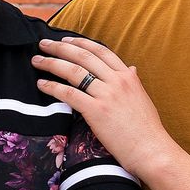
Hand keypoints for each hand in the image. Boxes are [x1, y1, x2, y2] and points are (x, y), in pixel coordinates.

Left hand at [33, 37, 176, 176]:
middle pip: (83, 57)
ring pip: (74, 71)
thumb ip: (133, 82)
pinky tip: (41, 84)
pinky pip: (69, 93)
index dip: (80, 43)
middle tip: (44, 44)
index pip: (100, 51)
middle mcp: (117, 81)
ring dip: (52, 63)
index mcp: (128, 76)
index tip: (65, 40)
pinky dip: (52, 87)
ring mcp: (107, 95)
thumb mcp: (142, 98)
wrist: (151, 150)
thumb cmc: (147, 129)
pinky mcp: (96, 111)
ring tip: (37, 61)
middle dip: (60, 48)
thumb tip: (131, 68)